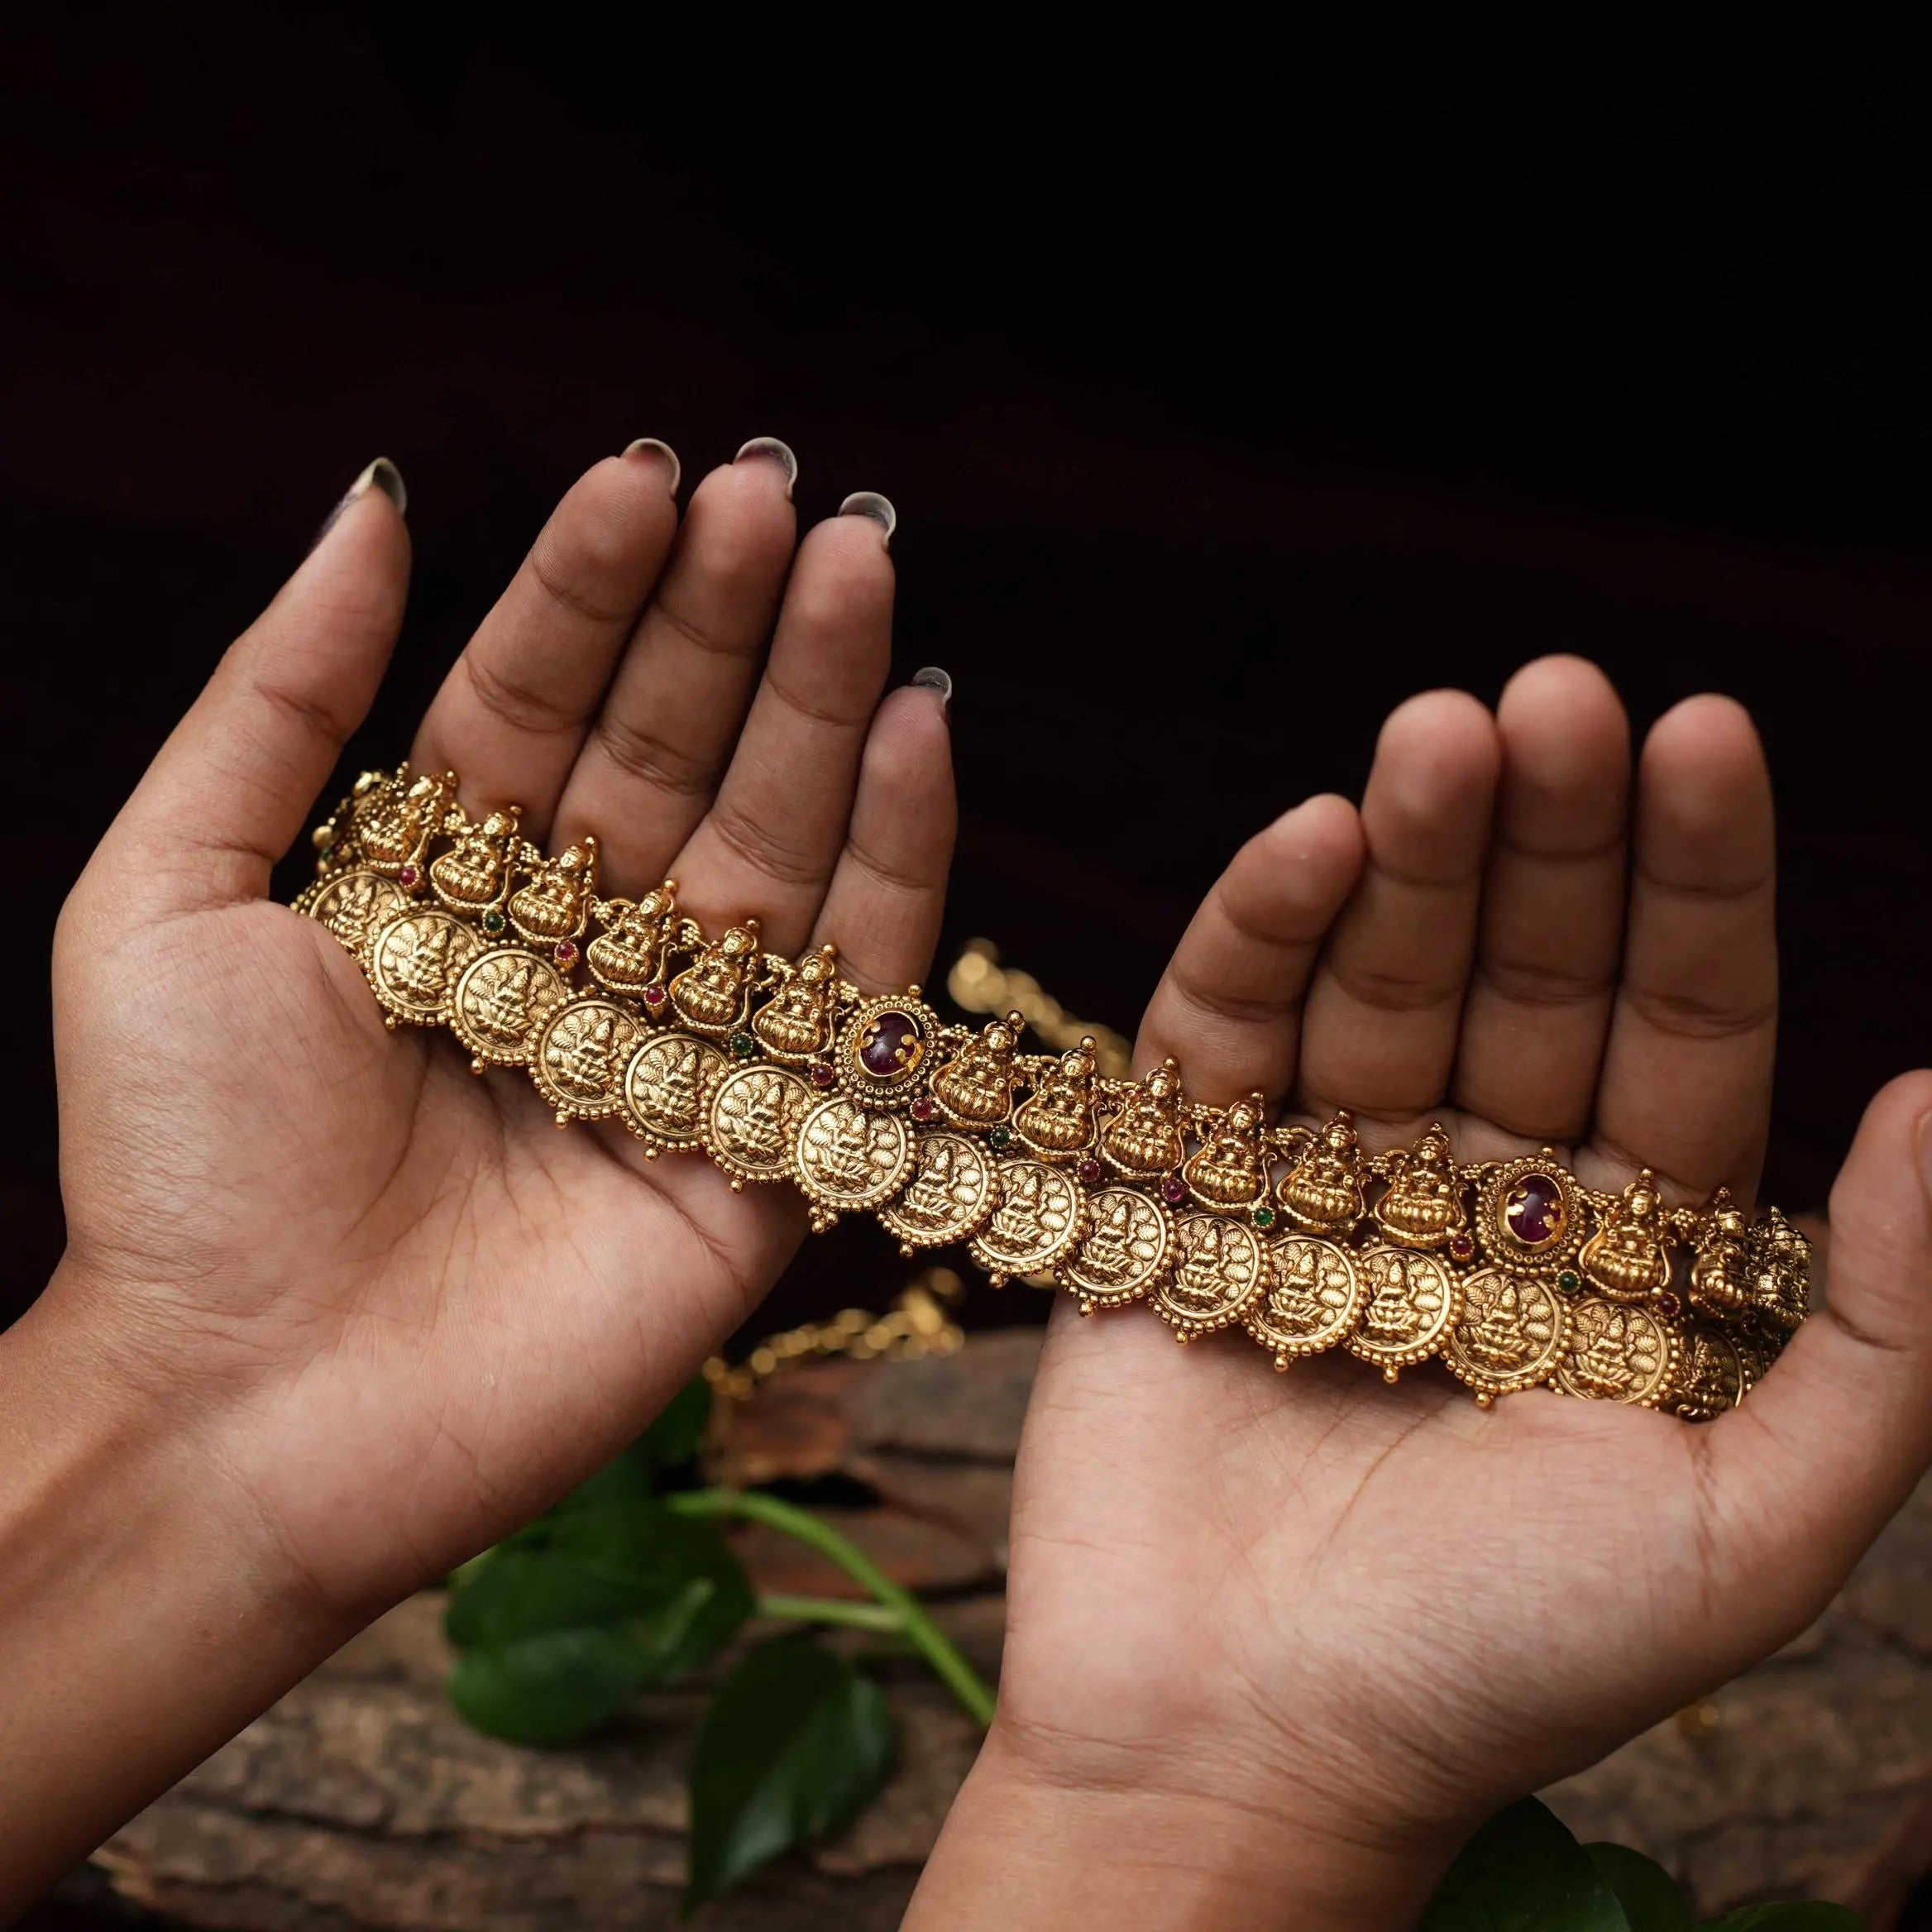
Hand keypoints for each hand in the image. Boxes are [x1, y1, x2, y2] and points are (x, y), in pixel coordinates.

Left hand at [3, 444, 951, 1900]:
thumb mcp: (168, 891)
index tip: (649, 474)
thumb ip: (277, 697)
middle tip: (789, 490)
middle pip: (676, 755)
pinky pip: (852, 982)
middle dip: (733, 621)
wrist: (243, 1415)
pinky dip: (898, 855)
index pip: (541, 704)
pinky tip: (919, 724)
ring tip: (860, 561)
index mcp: (447, 891)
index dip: (595, 590)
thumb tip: (377, 500)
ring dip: (825, 700)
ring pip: (775, 842)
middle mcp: (575, 955)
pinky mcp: (766, 1148)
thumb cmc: (176, 1164)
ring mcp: (680, 1049)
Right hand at [912, 658, 1931, 1928]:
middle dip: (1549, 833)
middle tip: (1553, 695)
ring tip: (1437, 734)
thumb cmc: (1499, 1667)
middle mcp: (1478, 1193)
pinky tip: (1307, 845)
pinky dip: (1256, 935)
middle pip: (1526, 970)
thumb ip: (1880, 1331)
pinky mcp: (1179, 1184)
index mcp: (1622, 1257)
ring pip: (1377, 977)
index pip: (1682, 1025)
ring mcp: (1321, 1179)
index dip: (1697, 881)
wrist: (1237, 1747)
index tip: (1700, 735)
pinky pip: (1221, 1032)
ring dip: (1406, 852)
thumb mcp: (1753, 1530)